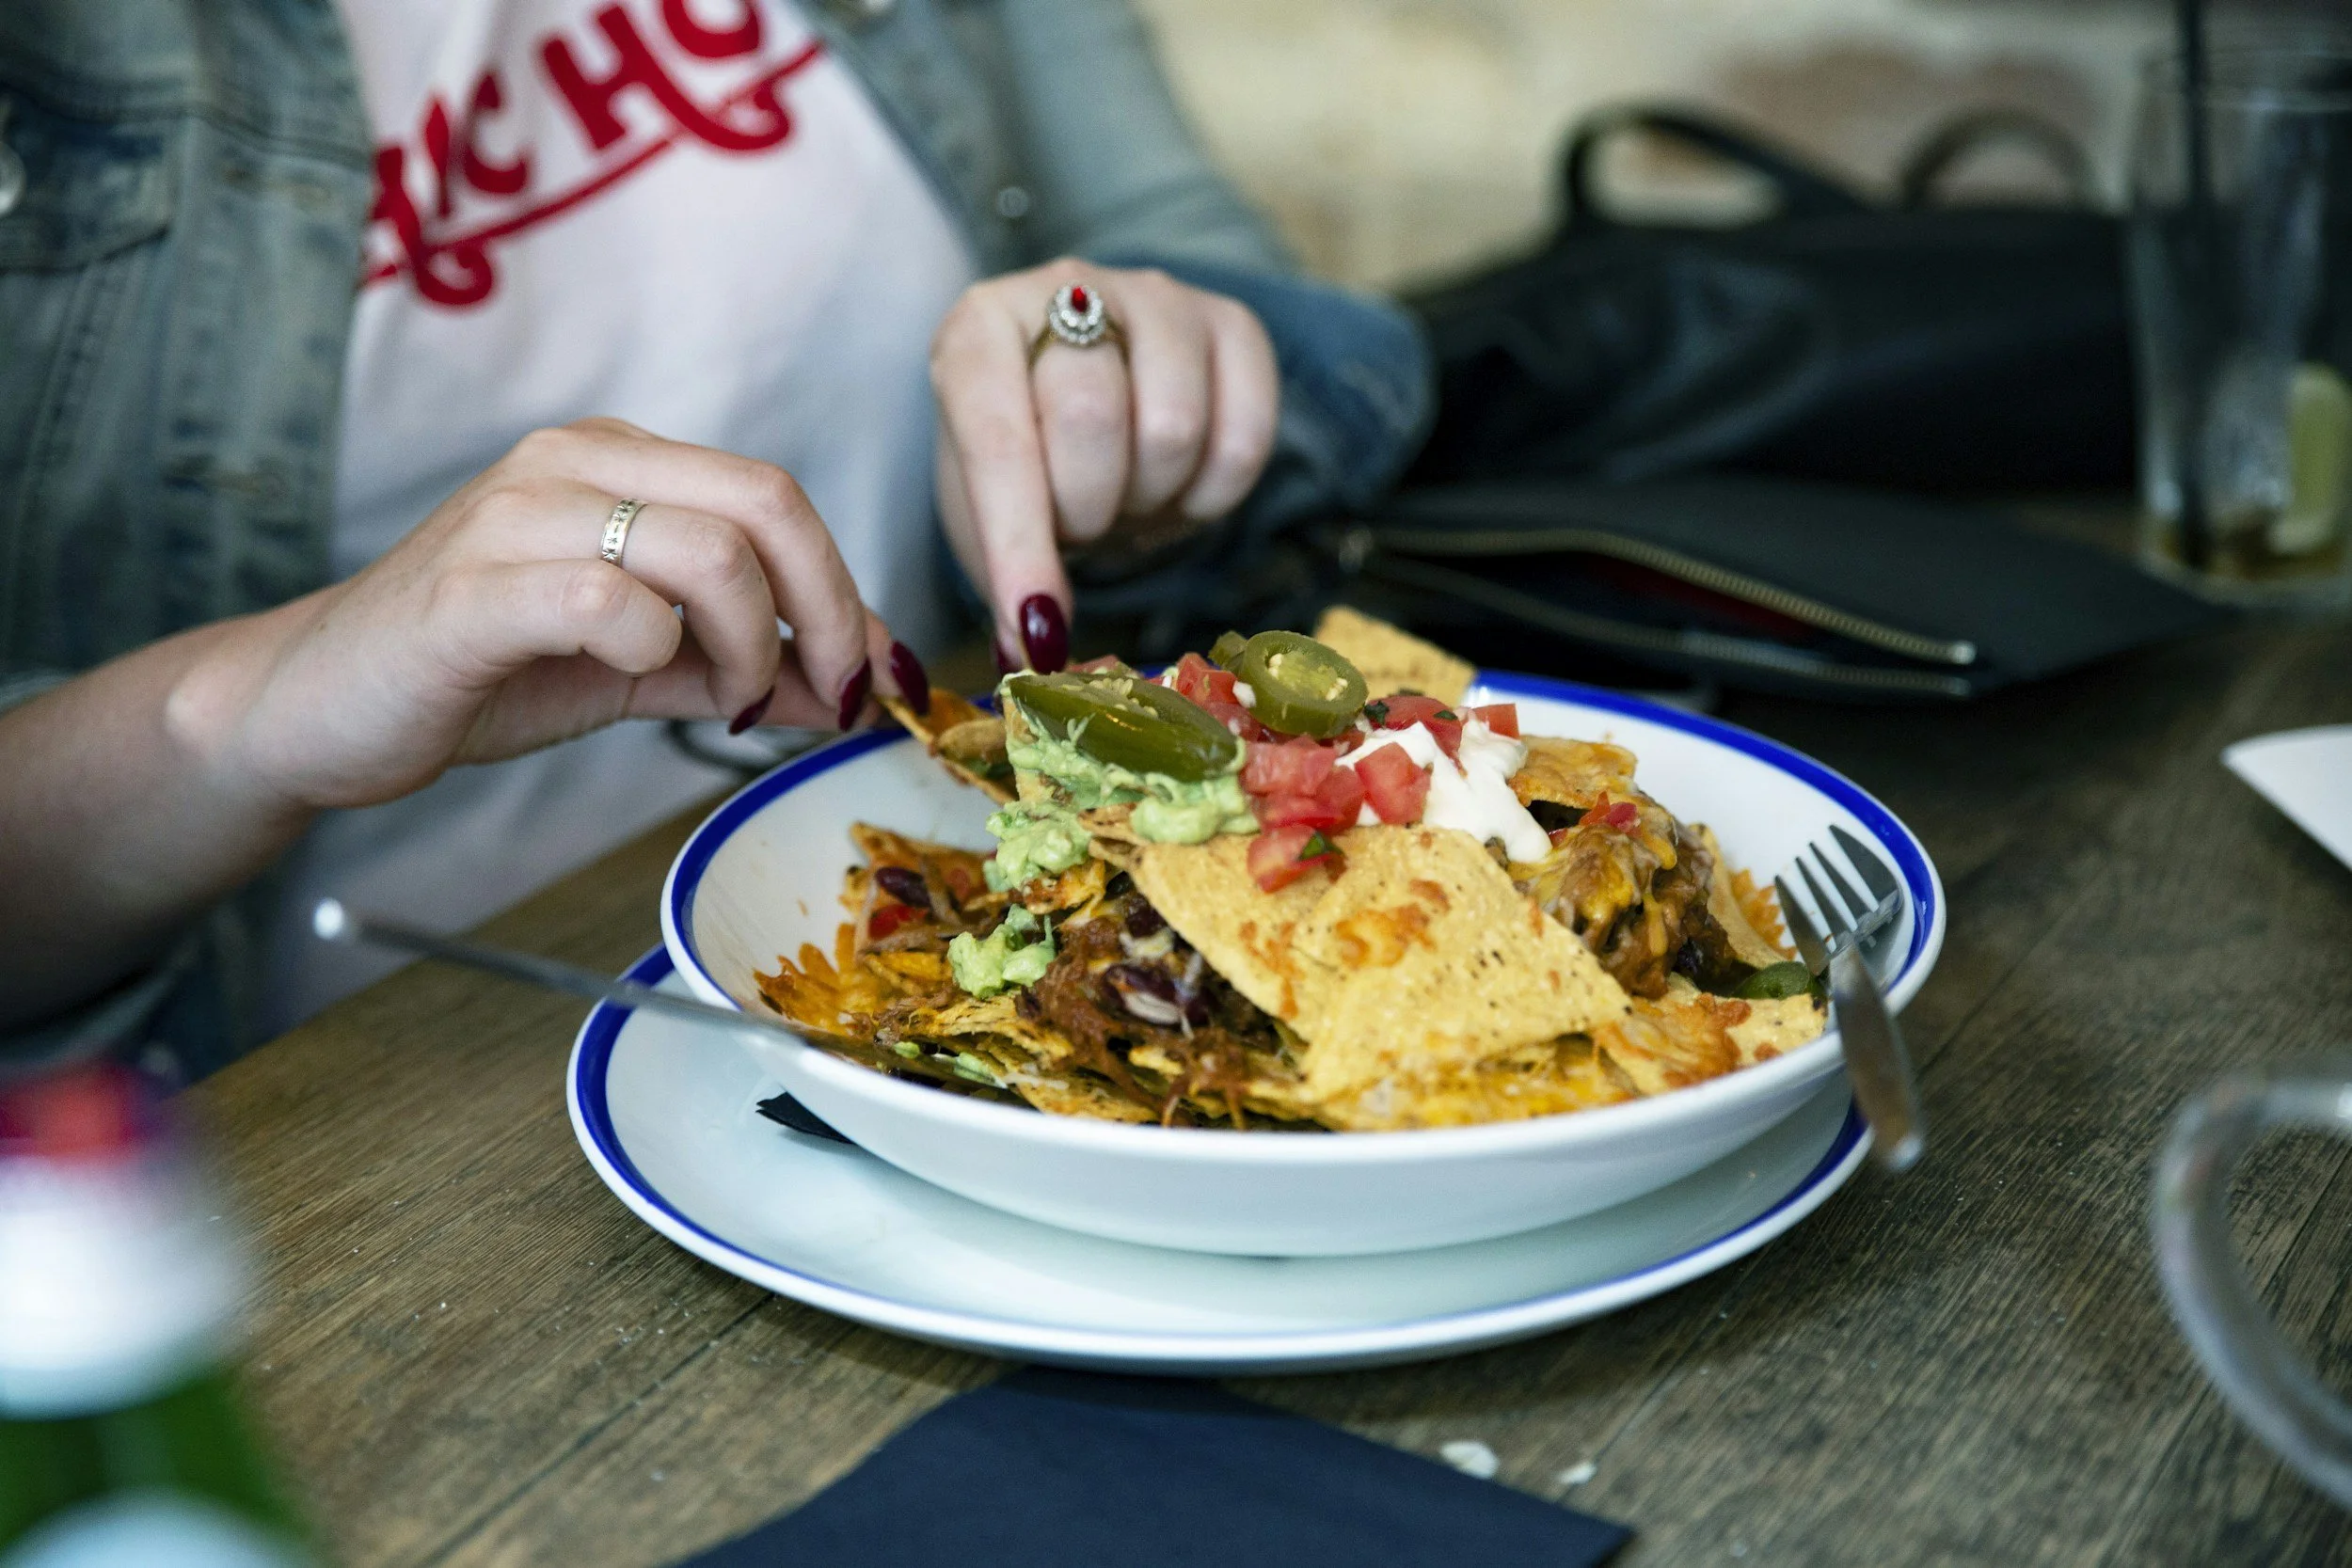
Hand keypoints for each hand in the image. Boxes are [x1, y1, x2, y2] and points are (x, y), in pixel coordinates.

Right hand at [171, 418, 914, 811]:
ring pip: (707, 552)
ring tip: (729, 703)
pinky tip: (648, 684)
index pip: (774, 495)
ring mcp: (519, 515)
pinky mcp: (474, 589)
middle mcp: (572, 462)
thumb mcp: (640, 665)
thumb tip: (857, 685)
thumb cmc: (482, 671)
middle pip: (765, 501)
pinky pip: (614, 602)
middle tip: (826, 693)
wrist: (320, 705)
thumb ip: (742, 665)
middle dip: (827, 610)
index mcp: (618, 461)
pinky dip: (661, 654)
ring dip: (751, 646)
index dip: (843, 588)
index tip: (863, 675)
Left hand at [930, 261, 1278, 669]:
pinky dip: (1214, 495)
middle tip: (1081, 525)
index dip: (1019, 540)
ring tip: (1127, 495)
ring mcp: (1157, 296)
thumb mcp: (986, 512)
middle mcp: (1065, 288)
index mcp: (978, 330)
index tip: (1035, 627)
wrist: (1090, 412)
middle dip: (1088, 508)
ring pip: (1173, 425)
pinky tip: (1180, 485)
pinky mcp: (1233, 322)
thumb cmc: (1028, 466)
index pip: (998, 435)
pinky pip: (1246, 435)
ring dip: (1151, 497)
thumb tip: (1031, 651)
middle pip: (1091, 415)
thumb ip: (1002, 574)